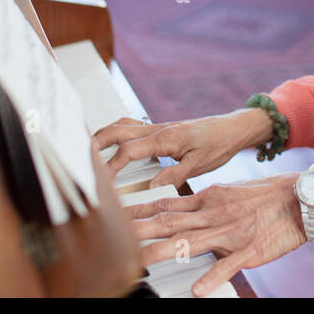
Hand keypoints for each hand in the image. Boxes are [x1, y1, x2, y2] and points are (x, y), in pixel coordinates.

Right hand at [94, 107, 272, 187]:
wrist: (233, 129)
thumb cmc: (219, 144)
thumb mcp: (201, 164)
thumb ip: (175, 175)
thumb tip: (152, 187)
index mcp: (165, 138)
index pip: (128, 150)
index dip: (110, 166)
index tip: (100, 181)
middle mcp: (158, 130)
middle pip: (117, 131)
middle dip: (96, 143)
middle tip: (81, 159)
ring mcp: (158, 128)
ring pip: (123, 126)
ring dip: (104, 136)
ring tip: (89, 150)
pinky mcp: (162, 130)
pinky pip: (133, 128)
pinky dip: (118, 133)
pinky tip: (115, 144)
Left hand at [124, 173, 304, 296]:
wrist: (301, 198)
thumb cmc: (268, 195)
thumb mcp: (230, 191)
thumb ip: (206, 202)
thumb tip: (185, 207)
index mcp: (209, 199)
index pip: (167, 204)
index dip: (140, 210)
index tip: (118, 213)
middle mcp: (214, 214)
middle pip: (171, 222)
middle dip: (141, 230)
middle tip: (116, 236)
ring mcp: (230, 233)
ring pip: (192, 242)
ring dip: (165, 251)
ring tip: (143, 262)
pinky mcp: (249, 250)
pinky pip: (229, 265)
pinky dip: (213, 276)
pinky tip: (198, 289)